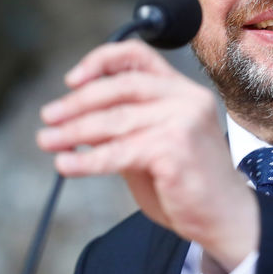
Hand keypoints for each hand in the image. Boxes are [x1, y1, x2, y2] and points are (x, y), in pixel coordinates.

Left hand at [36, 40, 258, 270]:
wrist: (224, 217)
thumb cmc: (187, 183)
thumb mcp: (151, 145)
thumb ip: (123, 128)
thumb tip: (74, 121)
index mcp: (182, 90)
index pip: (138, 56)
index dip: (101, 61)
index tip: (72, 80)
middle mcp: (187, 98)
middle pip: (121, 86)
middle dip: (77, 102)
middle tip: (49, 117)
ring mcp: (184, 120)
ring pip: (115, 118)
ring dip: (74, 130)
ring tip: (48, 141)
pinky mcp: (176, 148)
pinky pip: (120, 151)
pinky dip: (88, 160)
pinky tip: (66, 165)